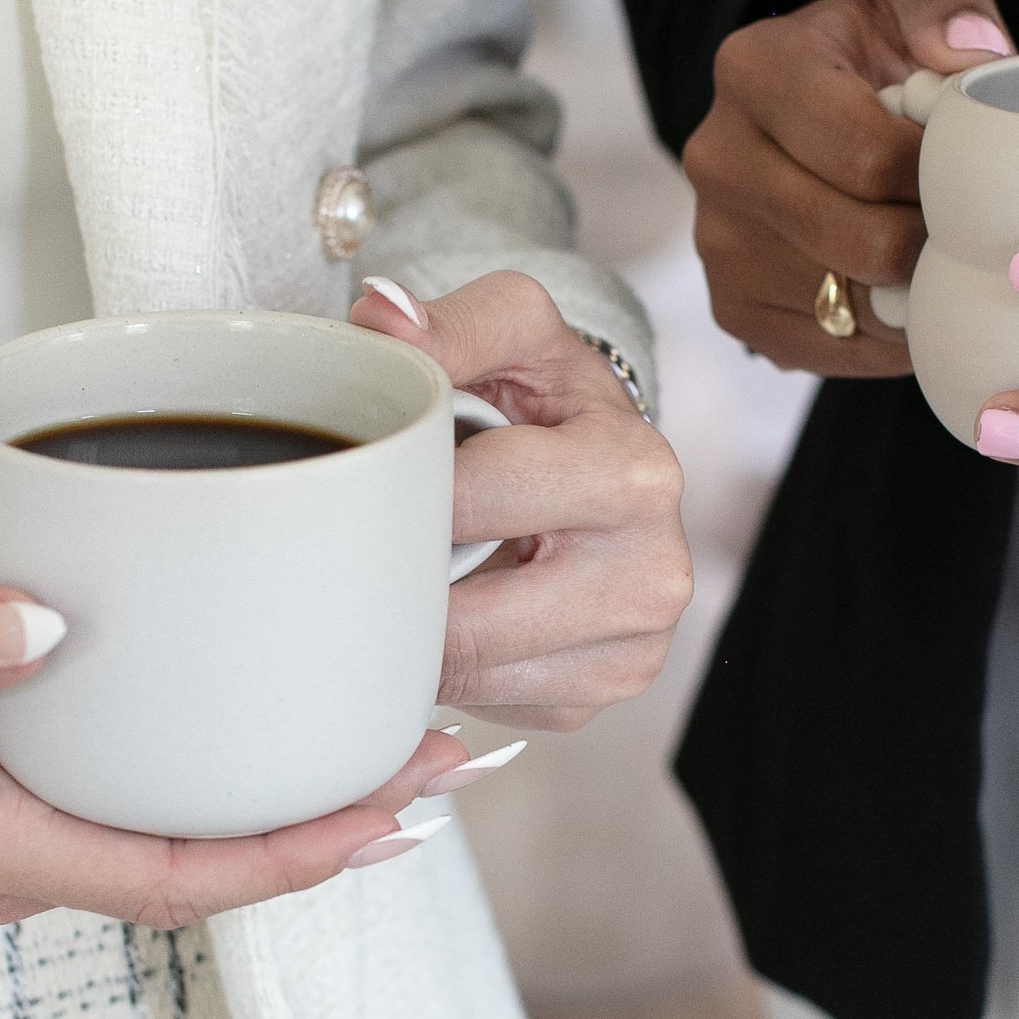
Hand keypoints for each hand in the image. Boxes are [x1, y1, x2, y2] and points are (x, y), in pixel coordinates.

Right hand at [0, 592, 461, 923]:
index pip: (187, 878)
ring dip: (277, 805)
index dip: (305, 853)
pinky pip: (123, 809)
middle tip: (443, 758)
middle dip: (330, 825)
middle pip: (208, 867)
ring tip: (379, 742)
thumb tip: (44, 622)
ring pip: (171, 840)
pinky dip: (203, 777)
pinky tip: (240, 725)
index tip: (403, 808)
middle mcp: (14, 868)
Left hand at [350, 269, 690, 725]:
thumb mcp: (514, 333)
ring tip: (413, 572)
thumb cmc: (551, 400)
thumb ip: (448, 322)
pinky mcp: (596, 699)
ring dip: (419, 632)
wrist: (607, 466)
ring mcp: (632, 651)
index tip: (372, 479)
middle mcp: (652, 574)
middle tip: (366, 542)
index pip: (474, 501)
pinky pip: (486, 702)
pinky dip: (453, 665)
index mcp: (634, 473)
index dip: (403, 491)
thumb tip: (381, 316)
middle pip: (469, 620)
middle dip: (402, 582)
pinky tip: (457, 611)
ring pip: (469, 675)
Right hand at [682, 0, 1016, 372]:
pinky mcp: (732, 307)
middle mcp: (716, 156)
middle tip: (966, 217)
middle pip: (863, 240)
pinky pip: (835, 347)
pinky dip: (888, 333)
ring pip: (854, 302)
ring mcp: (716, 240)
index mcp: (755, 69)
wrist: (819, 116)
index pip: (869, 155)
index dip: (942, 176)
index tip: (969, 165)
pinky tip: (903, 286)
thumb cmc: (878, 53)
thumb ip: (947, 0)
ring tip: (936, 246)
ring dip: (914, 289)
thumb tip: (971, 53)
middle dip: (934, 238)